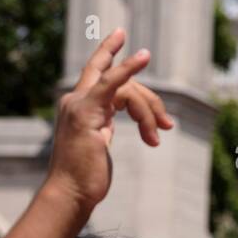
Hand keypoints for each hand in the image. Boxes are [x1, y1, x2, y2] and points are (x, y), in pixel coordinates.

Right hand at [45, 29, 172, 214]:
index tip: (131, 43)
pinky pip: (112, 83)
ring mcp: (79, 104)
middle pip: (113, 75)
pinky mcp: (86, 112)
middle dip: (141, 85)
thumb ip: (104, 129)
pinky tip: (142, 58)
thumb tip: (110, 128)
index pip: (98, 74)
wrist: (71, 194)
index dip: (111, 56)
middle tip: (166, 124)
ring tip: (155, 140)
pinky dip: (128, 69)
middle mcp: (76, 100)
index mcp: (80, 107)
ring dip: (148, 112)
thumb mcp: (99, 146)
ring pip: (124, 88)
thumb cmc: (85, 178)